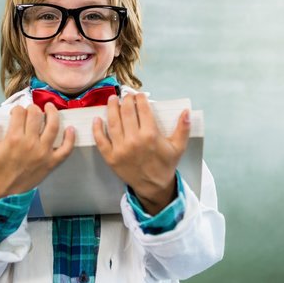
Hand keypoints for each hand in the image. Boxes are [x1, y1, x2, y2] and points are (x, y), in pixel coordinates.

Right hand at [0, 103, 74, 198]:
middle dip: (33, 108)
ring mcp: (43, 152)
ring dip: (53, 113)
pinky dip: (70, 138)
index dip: (17, 109)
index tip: (15, 113)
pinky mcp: (52, 162)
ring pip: (53, 126)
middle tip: (31, 110)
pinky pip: (66, 149)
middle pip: (36, 115)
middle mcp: (30, 143)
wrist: (5, 192)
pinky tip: (70, 129)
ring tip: (50, 107)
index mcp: (13, 139)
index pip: (19, 113)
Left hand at [92, 93, 190, 214]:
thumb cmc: (165, 165)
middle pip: (126, 112)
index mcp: (151, 135)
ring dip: (111, 108)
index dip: (140, 98)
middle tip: (125, 95)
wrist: (153, 187)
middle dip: (126, 100)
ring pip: (113, 122)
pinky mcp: (110, 157)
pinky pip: (101, 140)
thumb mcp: (178, 147)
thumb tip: (186, 112)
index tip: (139, 95)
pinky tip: (97, 119)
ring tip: (112, 100)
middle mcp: (134, 140)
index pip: (143, 109)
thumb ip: (183, 128)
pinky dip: (97, 129)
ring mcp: (120, 149)